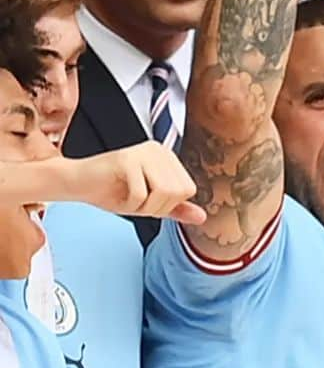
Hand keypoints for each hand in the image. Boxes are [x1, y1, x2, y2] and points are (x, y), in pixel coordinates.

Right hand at [70, 142, 205, 223]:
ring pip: (164, 193)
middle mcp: (159, 150)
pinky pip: (141, 195)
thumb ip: (176, 208)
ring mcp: (143, 152)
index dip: (167, 204)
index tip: (146, 200)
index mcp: (168, 157)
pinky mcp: (127, 159)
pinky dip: (129, 205)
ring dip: (143, 207)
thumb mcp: (150, 203)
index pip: (188, 190)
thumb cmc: (111, 191)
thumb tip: (203, 217)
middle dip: (155, 207)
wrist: (76, 183)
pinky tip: (118, 196)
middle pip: (178, 192)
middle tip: (134, 201)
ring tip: (128, 199)